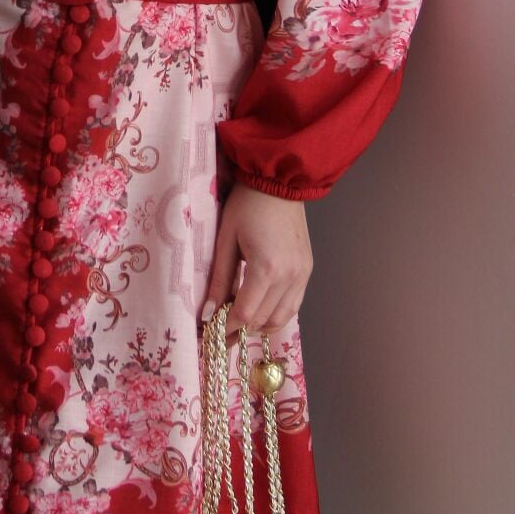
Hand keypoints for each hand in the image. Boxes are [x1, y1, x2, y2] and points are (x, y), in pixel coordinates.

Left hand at [201, 185, 312, 340]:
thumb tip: (207, 315)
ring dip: (259, 325)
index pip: (245, 313)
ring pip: (281, 318)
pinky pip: (293, 305)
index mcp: (267, 268)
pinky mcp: (307, 270)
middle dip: (240, 329)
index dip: (226, 327)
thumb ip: (219, 280)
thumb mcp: (226, 240)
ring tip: (239, 320)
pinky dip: (275, 313)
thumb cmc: (247, 205)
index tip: (210, 332)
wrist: (279, 181)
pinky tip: (259, 308)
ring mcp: (302, 275)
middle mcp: (290, 276)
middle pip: (263, 320)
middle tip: (220, 330)